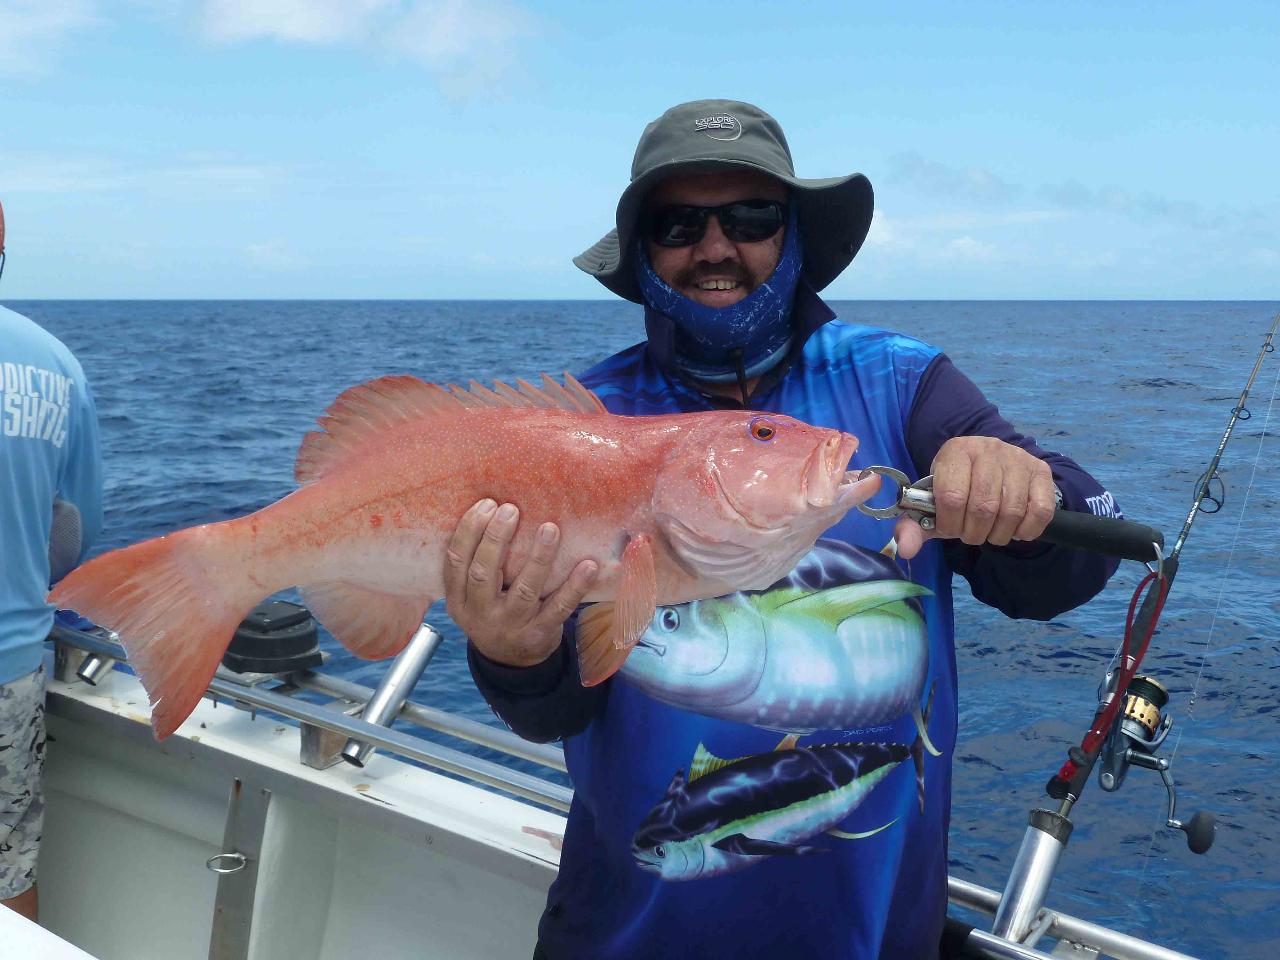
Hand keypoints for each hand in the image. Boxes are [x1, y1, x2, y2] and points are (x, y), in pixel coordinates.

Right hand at [444, 499, 598, 667]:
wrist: (510, 662)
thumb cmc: (493, 611)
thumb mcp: (472, 597)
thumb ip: (474, 565)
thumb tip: (493, 510)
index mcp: (459, 600)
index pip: (455, 562)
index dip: (468, 532)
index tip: (486, 505)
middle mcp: (480, 614)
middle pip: (483, 573)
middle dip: (496, 539)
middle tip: (510, 510)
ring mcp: (510, 626)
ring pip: (524, 590)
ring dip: (538, 558)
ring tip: (550, 528)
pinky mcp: (539, 635)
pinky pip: (559, 608)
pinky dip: (574, 587)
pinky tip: (588, 566)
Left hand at [894, 437, 1056, 559]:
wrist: (992, 464)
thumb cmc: (958, 487)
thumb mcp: (933, 501)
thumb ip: (915, 525)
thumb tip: (905, 549)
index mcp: (956, 451)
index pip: (952, 497)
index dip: (950, 524)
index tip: (950, 529)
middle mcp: (988, 449)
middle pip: (983, 507)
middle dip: (974, 532)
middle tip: (971, 534)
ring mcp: (1018, 458)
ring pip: (1011, 511)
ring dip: (999, 534)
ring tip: (990, 533)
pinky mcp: (1041, 471)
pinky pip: (1040, 510)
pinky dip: (1027, 530)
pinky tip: (1016, 530)